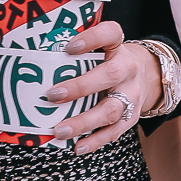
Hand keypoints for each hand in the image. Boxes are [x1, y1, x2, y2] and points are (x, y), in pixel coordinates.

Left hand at [45, 20, 161, 154]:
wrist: (147, 76)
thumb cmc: (110, 61)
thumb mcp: (101, 49)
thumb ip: (76, 53)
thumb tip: (33, 61)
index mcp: (117, 47)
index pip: (109, 34)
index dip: (92, 38)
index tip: (69, 47)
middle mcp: (128, 69)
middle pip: (110, 76)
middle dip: (80, 87)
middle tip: (52, 95)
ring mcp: (131, 94)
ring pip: (111, 110)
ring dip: (83, 122)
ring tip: (59, 130)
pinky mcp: (131, 116)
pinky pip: (114, 131)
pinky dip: (95, 140)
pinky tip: (78, 146)